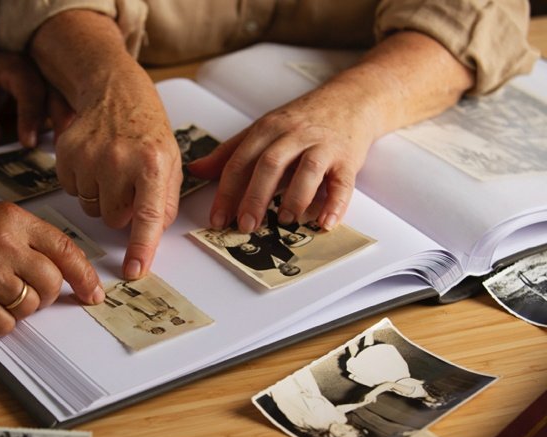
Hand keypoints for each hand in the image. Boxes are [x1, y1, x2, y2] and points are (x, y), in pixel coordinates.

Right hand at [0, 199, 104, 336]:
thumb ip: (25, 239)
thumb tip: (62, 269)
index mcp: (13, 220)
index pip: (65, 249)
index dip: (85, 276)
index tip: (93, 294)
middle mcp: (4, 242)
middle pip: (51, 282)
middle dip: (42, 295)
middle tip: (21, 292)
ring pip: (30, 305)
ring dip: (17, 308)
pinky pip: (4, 324)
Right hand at [53, 78, 181, 278]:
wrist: (115, 92)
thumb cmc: (146, 129)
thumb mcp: (171, 161)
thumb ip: (167, 202)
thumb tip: (154, 233)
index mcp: (153, 164)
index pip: (148, 216)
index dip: (141, 247)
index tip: (134, 270)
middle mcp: (120, 160)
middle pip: (113, 219)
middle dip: (121, 209)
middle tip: (129, 183)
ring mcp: (89, 156)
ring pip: (91, 208)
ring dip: (102, 197)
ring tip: (112, 169)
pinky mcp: (66, 154)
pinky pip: (73, 192)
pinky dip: (84, 183)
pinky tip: (95, 162)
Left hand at [188, 31, 474, 233]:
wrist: (353, 98)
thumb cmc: (302, 119)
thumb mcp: (262, 130)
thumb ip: (230, 152)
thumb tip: (195, 170)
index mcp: (267, 128)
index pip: (240, 161)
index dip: (226, 192)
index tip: (217, 219)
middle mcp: (294, 134)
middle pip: (270, 164)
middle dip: (255, 197)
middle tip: (245, 225)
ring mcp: (323, 145)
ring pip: (307, 170)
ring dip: (293, 198)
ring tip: (284, 221)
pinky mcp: (349, 157)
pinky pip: (343, 182)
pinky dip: (335, 204)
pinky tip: (325, 223)